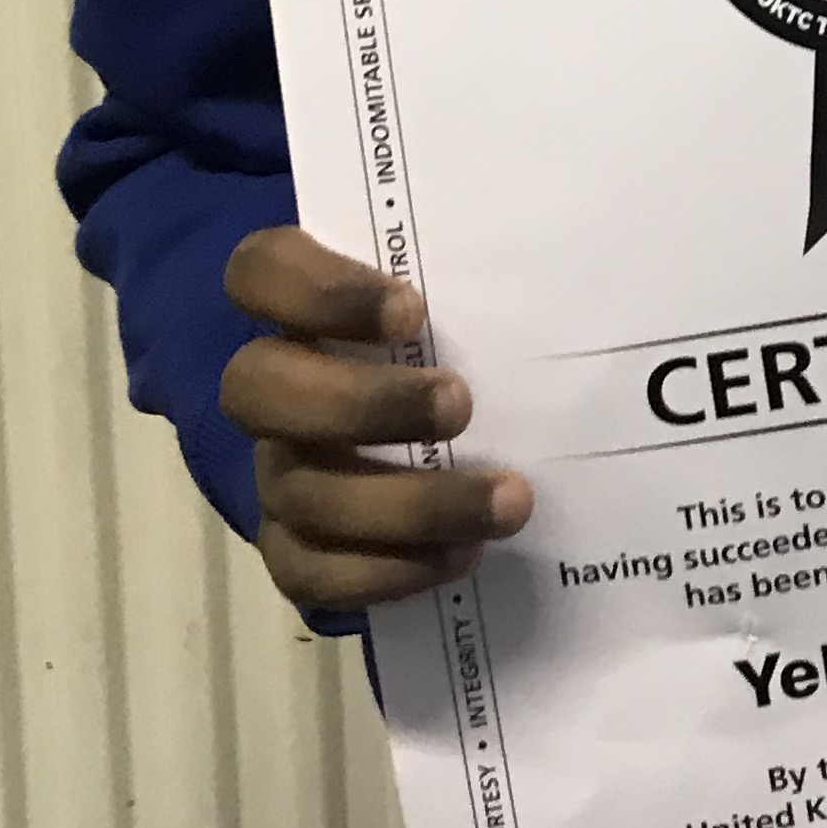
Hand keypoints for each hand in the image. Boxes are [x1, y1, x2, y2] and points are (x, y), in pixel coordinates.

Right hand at [220, 227, 531, 616]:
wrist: (441, 435)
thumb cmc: (459, 339)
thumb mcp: (468, 292)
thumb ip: (486, 271)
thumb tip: (567, 255)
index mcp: (298, 303)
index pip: (260, 271)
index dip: (320, 290)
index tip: (413, 310)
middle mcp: (271, 386)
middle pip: (258, 388)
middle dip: (362, 403)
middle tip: (460, 405)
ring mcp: (275, 470)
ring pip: (301, 492)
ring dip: (410, 504)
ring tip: (506, 501)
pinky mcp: (293, 546)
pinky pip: (310, 572)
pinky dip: (388, 572)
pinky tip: (462, 555)